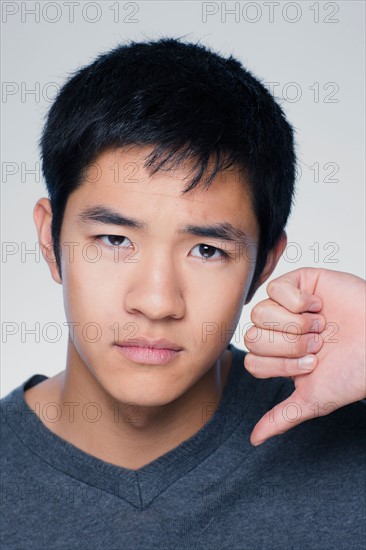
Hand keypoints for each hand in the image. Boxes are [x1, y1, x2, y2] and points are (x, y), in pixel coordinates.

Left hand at [244, 268, 365, 445]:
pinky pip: (275, 288)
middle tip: (319, 344)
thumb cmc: (353, 370)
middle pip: (253, 337)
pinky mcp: (298, 282)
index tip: (312, 365)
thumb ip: (281, 416)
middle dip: (290, 346)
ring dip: (296, 324)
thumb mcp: (313, 399)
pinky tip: (318, 306)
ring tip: (321, 326)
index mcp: (277, 356)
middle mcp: (278, 330)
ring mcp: (286, 305)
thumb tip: (254, 439)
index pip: (252, 360)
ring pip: (261, 313)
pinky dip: (297, 300)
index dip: (280, 365)